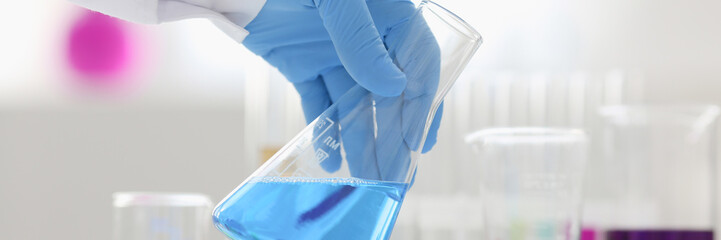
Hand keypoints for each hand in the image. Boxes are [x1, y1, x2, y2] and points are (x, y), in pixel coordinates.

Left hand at [232, 0, 441, 180]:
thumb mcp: (336, 0)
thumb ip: (362, 39)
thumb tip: (393, 86)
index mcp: (388, 15)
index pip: (418, 64)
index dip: (423, 105)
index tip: (419, 142)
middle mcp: (366, 38)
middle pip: (388, 93)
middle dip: (392, 136)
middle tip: (394, 174)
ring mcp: (333, 52)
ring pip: (353, 105)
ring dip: (360, 141)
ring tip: (365, 176)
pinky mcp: (301, 63)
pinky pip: (317, 101)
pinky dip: (323, 130)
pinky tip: (329, 159)